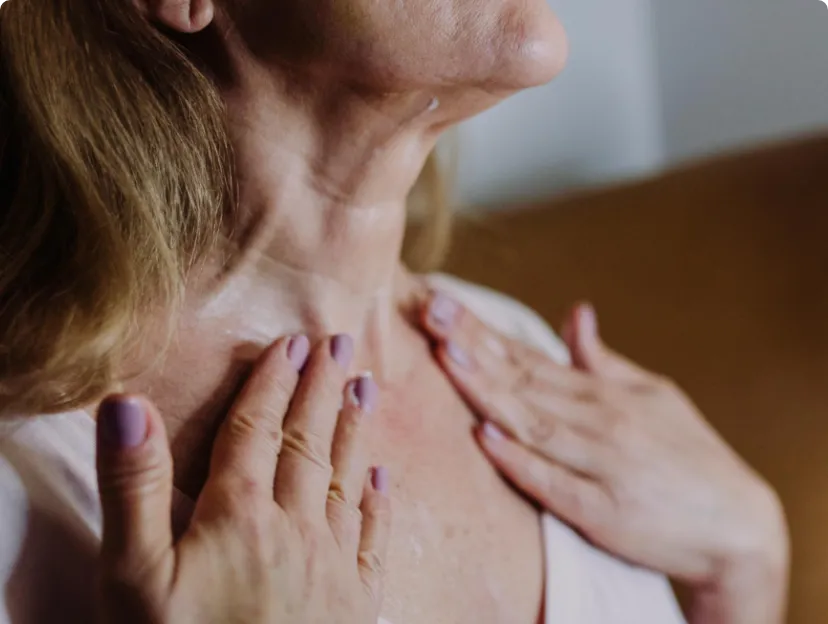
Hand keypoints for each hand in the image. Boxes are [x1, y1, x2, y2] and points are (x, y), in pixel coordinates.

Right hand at [95, 334, 389, 623]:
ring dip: (356, 429)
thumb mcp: (132, 578)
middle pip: (310, 442)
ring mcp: (333, 566)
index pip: (257, 429)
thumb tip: (127, 405)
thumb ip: (134, 488)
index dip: (273, 381)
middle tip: (342, 342)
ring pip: (348, 479)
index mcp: (239, 516)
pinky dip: (380, 503)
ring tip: (369, 385)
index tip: (292, 341)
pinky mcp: (357, 604)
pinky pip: (374, 539)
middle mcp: (295, 529)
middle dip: (324, 387)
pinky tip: (386, 478)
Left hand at [420, 294, 788, 623]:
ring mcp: (599, 465)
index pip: (529, 356)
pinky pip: (553, 482)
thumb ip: (603, 360)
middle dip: (471, 344)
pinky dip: (518, 459)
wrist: (739, 525)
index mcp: (603, 394)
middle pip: (521, 379)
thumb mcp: (653, 395)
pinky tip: (485, 436)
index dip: (482, 330)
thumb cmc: (687, 455)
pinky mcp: (602, 512)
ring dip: (486, 388)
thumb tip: (575, 312)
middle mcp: (598, 421)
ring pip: (531, 421)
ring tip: (446, 355)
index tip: (443, 304)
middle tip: (429, 311)